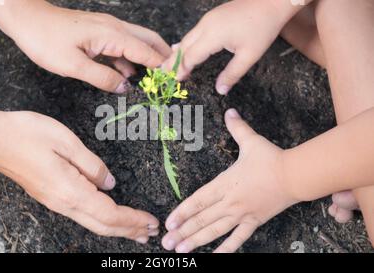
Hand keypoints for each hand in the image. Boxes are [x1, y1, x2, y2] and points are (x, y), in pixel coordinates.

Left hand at [0, 0, 170, 92]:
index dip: (162, 66)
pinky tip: (128, 75)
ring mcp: (107, 28)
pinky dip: (129, 59)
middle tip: (173, 75)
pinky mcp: (98, 33)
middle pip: (148, 40)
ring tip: (155, 78)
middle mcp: (114, 28)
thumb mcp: (73, 65)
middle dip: (163, 57)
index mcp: (111, 34)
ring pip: (136, 42)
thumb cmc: (45, 40)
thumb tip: (125, 88)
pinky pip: (121, 46)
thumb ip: (102, 78)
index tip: (176, 78)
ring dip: (147, 58)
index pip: (146, 51)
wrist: (26, 20)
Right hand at [0, 111, 158, 242]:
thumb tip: (110, 183)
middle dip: (129, 230)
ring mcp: (56, 202)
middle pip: (103, 225)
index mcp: (71, 191)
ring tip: (136, 229)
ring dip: (117, 228)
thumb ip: (92, 165)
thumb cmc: (27, 135)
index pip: (110, 214)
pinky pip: (83, 215)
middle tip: (151, 231)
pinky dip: (103, 220)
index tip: (151, 221)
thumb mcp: (67, 142)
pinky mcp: (51, 197)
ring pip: (93, 223)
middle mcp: (64, 203)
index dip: (133, 220)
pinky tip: (109, 216)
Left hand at [161, 109, 297, 252]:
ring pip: (215, 231)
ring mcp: (241, 214)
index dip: (182, 212)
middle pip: (202, 219)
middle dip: (183, 231)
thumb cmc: (272, 159)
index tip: (169, 222)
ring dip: (197, 241)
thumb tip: (229, 111)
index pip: (197, 201)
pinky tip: (214, 256)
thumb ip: (237, 127)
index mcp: (224, 183)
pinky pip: (238, 239)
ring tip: (181, 250)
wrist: (296, 175)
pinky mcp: (254, 221)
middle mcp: (230, 202)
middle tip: (167, 242)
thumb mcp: (251, 141)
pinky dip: (226, 249)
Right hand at [163, 0, 288, 94]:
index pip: (191, 55)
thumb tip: (220, 90)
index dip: (182, 69)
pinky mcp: (212, 16)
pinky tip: (180, 47)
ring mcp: (208, 19)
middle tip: (163, 74)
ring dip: (178, 52)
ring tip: (168, 65)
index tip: (175, 80)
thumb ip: (232, 74)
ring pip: (188, 38)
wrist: (271, 1)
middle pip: (184, 46)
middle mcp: (206, 25)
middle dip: (173, 61)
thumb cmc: (262, 27)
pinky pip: (194, 32)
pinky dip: (186, 43)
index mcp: (213, 35)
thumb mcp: (249, 55)